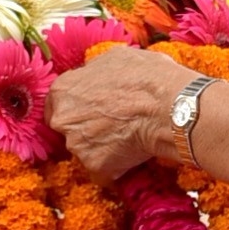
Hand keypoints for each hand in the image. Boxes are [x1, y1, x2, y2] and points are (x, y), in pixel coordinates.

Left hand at [55, 43, 204, 181]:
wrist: (171, 107)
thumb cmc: (148, 78)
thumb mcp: (118, 57)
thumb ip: (97, 68)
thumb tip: (97, 72)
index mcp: (63, 90)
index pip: (57, 103)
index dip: (77, 106)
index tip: (93, 110)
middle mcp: (63, 119)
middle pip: (69, 129)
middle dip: (86, 129)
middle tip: (112, 126)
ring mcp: (77, 146)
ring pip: (86, 151)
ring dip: (104, 149)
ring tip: (130, 139)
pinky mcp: (96, 167)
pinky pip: (105, 171)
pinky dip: (118, 168)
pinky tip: (135, 155)